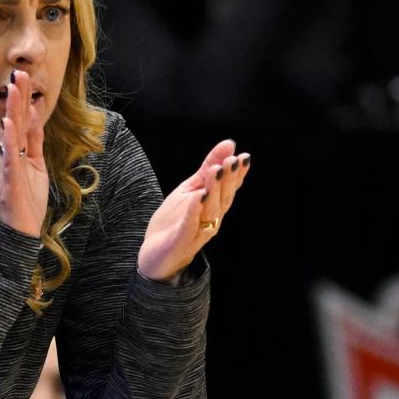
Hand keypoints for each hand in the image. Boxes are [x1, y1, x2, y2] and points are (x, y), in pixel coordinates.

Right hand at [0, 70, 48, 236]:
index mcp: (15, 153)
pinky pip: (8, 159)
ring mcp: (6, 168)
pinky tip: (8, 124)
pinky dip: (8, 141)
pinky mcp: (8, 182)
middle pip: (13, 122)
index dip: (22, 100)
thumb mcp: (35, 167)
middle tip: (18, 73)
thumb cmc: (25, 202)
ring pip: (9, 136)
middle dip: (16, 98)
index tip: (24, 77)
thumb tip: (35, 117)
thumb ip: (34, 143)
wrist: (17, 234)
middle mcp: (7, 157)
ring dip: (11, 112)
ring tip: (13, 90)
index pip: (19, 122)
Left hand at [137, 139, 250, 282]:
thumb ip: (208, 168)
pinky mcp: (181, 241)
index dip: (238, 174)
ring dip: (214, 190)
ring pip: (209, 210)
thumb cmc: (175, 221)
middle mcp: (211, 219)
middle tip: (232, 161)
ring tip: (215, 171)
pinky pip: (190, 225)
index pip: (230, 189)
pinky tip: (198, 196)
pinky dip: (195, 211)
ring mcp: (197, 232)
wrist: (154, 255)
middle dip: (228, 179)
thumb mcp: (191, 189)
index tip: (243, 157)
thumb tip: (229, 144)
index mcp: (215, 207)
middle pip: (223, 198)